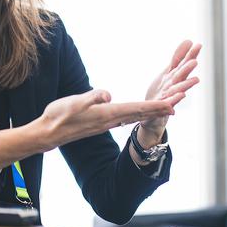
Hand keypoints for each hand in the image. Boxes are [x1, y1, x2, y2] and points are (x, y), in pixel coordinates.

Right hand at [38, 89, 180, 148]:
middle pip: (139, 113)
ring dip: (148, 112)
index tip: (172, 106)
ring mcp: (104, 123)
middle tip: (176, 107)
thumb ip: (92, 97)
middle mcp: (109, 120)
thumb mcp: (75, 103)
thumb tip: (108, 94)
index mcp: (106, 114)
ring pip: (132, 116)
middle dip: (157, 110)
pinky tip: (136, 112)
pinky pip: (123, 117)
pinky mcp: (99, 123)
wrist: (49, 132)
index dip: (154, 107)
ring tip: (161, 108)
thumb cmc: (59, 116)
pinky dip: (135, 113)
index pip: (136, 109)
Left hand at [141, 40, 201, 143]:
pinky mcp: (163, 108)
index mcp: (174, 76)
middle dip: (188, 68)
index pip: (182, 63)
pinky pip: (168, 105)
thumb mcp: (169, 71)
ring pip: (178, 90)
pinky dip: (175, 101)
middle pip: (181, 75)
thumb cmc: (163, 91)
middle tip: (195, 60)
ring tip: (196, 79)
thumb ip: (178, 58)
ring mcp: (169, 97)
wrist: (152, 114)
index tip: (198, 45)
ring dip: (186, 85)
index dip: (189, 55)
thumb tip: (189, 40)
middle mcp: (174, 86)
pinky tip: (182, 96)